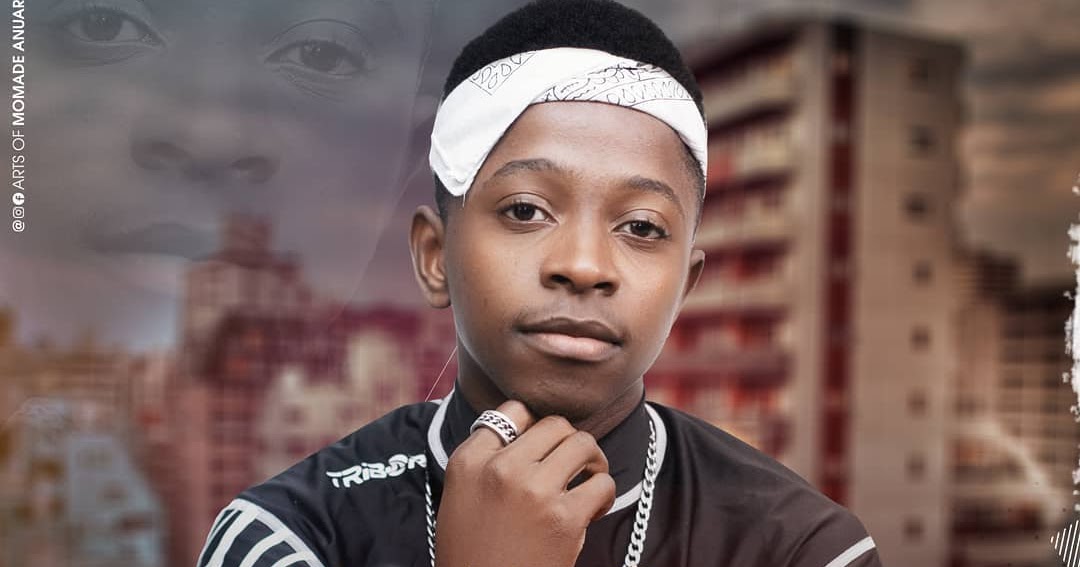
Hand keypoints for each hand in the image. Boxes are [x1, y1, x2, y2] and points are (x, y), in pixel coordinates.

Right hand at [434, 400, 615, 566]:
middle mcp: (500, 469)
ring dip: (592, 460)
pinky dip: (603, 494)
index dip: (533, 427)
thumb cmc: (473, 554)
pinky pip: (602, 484)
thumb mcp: (460, 497)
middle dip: (568, 441)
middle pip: (554, 424)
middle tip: (572, 464)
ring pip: (583, 443)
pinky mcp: (565, 518)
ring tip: (588, 478)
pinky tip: (591, 510)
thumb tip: (526, 432)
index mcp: (469, 462)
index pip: (513, 412)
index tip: (540, 448)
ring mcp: (534, 491)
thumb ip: (485, 461)